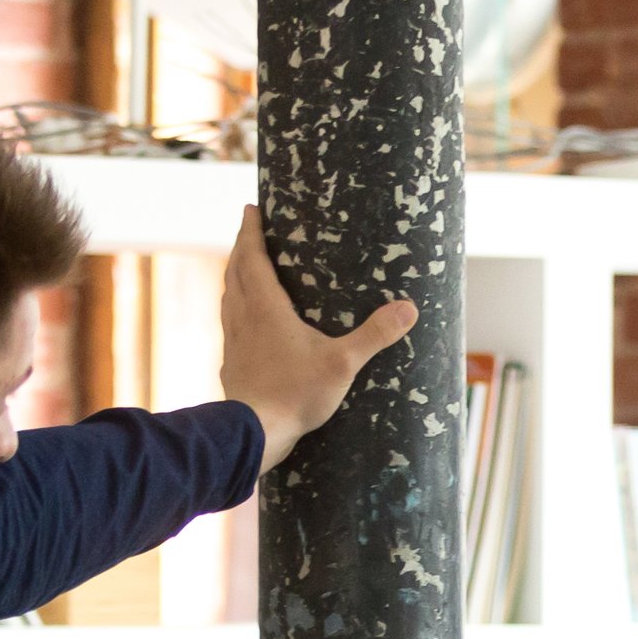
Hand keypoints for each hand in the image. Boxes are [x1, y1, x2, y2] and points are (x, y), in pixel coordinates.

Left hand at [218, 205, 417, 475]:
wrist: (255, 430)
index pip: (252, 258)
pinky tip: (246, 321)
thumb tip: (408, 308)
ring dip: (235, 276)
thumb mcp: (343, 362)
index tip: (251, 209)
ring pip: (228, 296)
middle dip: (242, 249)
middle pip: (235, 272)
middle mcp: (243, 317)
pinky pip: (231, 322)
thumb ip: (375, 335)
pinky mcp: (232, 362)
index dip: (251, 231)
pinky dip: (235, 308)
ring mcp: (234, 340)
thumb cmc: (296, 392)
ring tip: (245, 269)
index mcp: (265, 307)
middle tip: (250, 232)